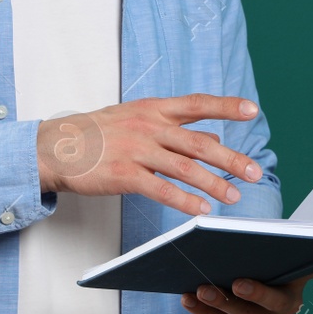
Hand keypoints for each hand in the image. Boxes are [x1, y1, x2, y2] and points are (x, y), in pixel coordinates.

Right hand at [36, 94, 263, 215]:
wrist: (57, 147)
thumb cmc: (100, 132)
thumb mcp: (139, 119)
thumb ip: (176, 126)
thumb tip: (212, 132)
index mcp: (154, 109)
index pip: (197, 103)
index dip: (226, 106)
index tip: (252, 111)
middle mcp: (148, 126)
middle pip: (198, 142)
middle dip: (230, 158)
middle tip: (254, 172)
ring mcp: (136, 150)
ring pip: (184, 167)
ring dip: (213, 183)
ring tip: (233, 197)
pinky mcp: (123, 174)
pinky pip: (160, 189)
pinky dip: (184, 200)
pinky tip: (201, 210)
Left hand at [181, 272, 312, 313]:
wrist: (280, 301)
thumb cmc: (283, 273)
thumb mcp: (295, 268)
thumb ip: (302, 259)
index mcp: (290, 299)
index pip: (274, 298)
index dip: (256, 293)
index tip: (238, 284)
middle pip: (248, 312)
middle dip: (225, 301)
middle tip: (205, 288)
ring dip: (208, 307)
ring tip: (191, 292)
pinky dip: (201, 312)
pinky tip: (187, 299)